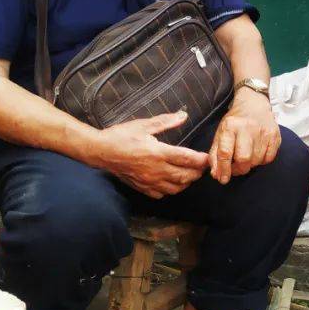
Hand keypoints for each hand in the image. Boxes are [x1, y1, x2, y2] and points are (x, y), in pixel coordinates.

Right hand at [94, 112, 209, 198]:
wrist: (100, 151)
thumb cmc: (121, 136)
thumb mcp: (144, 125)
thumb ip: (165, 121)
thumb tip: (183, 115)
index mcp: (158, 153)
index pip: (187, 159)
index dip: (201, 160)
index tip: (207, 158)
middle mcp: (156, 170)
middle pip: (185, 176)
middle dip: (196, 173)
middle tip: (201, 167)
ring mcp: (149, 181)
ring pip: (175, 188)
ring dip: (185, 183)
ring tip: (189, 175)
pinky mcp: (142, 187)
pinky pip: (161, 194)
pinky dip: (170, 190)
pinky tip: (171, 182)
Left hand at [210, 89, 280, 184]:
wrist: (254, 105)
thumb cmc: (235, 123)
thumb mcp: (220, 134)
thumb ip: (215, 155)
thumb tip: (217, 175)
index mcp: (230, 126)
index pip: (225, 153)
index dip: (223, 169)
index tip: (223, 179)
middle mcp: (247, 128)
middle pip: (244, 159)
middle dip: (239, 169)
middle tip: (236, 168)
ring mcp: (263, 132)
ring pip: (256, 161)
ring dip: (250, 164)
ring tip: (246, 157)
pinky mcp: (275, 136)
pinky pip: (268, 158)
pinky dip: (261, 160)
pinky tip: (257, 152)